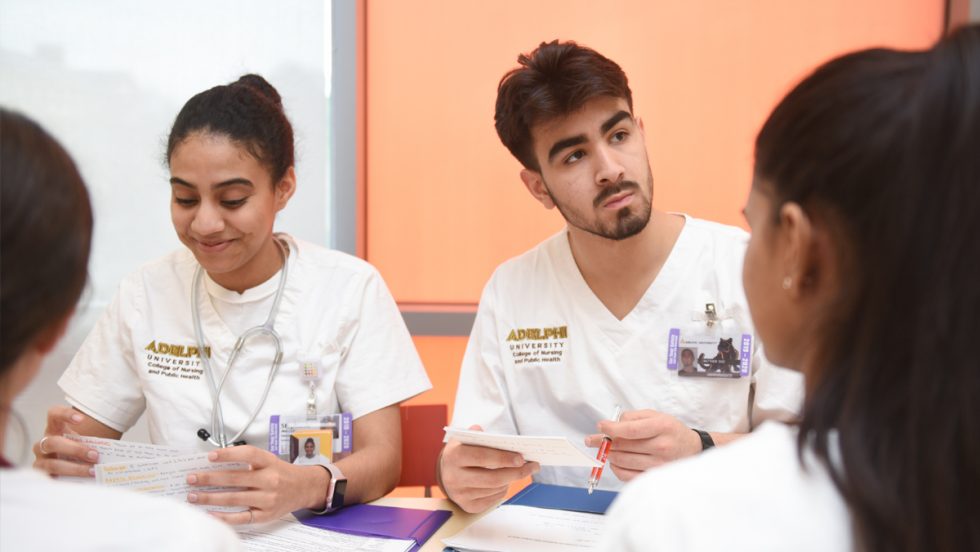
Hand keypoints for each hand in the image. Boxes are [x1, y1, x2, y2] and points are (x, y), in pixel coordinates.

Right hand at [32, 406, 99, 477]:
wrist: (74, 467)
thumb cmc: (81, 451)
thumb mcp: (85, 443)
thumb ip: (94, 443)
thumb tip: (114, 452)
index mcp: (55, 429)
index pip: (54, 414)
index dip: (65, 415)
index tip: (82, 420)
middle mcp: (44, 444)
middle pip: (52, 442)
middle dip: (75, 449)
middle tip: (95, 455)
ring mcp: (41, 462)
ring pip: (51, 464)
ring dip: (74, 468)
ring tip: (92, 471)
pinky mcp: (43, 478)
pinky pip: (51, 481)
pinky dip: (67, 482)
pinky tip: (80, 484)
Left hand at [186, 445, 327, 524]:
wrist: (304, 488)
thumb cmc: (282, 473)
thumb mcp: (269, 460)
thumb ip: (247, 461)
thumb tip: (214, 464)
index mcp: (270, 462)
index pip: (248, 454)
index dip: (228, 454)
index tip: (210, 456)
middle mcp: (269, 480)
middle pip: (235, 478)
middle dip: (209, 479)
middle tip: (191, 478)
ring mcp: (267, 499)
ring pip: (234, 498)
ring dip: (210, 498)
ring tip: (193, 496)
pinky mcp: (265, 515)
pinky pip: (241, 518)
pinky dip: (223, 517)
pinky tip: (209, 514)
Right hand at [440, 425, 539, 513]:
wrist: (445, 472)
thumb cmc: (462, 451)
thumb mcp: (465, 439)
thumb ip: (480, 436)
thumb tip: (502, 441)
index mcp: (454, 456)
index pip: (482, 457)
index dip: (503, 458)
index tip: (521, 458)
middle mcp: (454, 477)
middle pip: (492, 478)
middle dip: (516, 472)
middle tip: (532, 466)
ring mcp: (460, 494)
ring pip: (494, 489)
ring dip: (510, 480)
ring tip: (520, 470)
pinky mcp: (467, 506)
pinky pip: (492, 499)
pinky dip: (503, 490)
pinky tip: (505, 481)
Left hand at [584, 409, 700, 481]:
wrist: (691, 449)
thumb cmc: (671, 431)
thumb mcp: (656, 415)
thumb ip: (633, 417)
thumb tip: (612, 424)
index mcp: (662, 427)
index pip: (630, 430)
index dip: (611, 429)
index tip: (601, 426)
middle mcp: (661, 447)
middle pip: (623, 446)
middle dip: (603, 442)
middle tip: (592, 439)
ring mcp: (658, 465)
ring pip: (622, 461)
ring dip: (609, 454)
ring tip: (606, 449)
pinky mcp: (654, 477)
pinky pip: (626, 476)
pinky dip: (616, 468)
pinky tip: (614, 462)